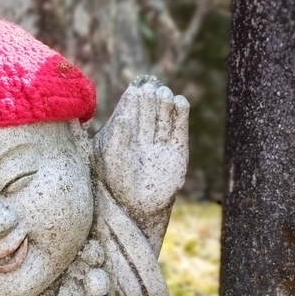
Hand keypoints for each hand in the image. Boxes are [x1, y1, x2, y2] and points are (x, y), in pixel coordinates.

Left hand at [93, 76, 188, 219]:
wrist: (141, 207)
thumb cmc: (122, 185)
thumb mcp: (113, 161)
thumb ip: (117, 140)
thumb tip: (122, 118)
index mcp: (127, 139)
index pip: (132, 115)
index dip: (133, 103)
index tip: (133, 90)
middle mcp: (145, 140)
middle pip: (149, 115)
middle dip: (149, 102)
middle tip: (149, 88)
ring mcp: (162, 145)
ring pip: (164, 119)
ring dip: (164, 105)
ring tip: (163, 92)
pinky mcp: (179, 151)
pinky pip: (180, 130)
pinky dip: (181, 116)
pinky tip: (180, 101)